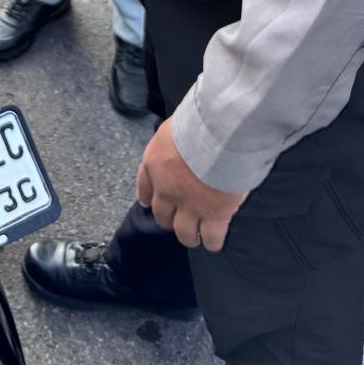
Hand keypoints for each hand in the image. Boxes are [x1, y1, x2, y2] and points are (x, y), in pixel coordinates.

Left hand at [136, 119, 247, 251]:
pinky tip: (213, 242)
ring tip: (195, 236)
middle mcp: (167, 189)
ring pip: (183, 231)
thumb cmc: (198, 122)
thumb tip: (178, 146)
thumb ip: (172, 144)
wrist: (219, 135)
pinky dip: (212, 241)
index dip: (147, 197)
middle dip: (168, 218)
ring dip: (188, 235)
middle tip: (177, 219)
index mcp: (154, 164)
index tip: (148, 203)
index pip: (144, 186)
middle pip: (161, 214)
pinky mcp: (214, 215)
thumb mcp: (173, 128)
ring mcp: (190, 205)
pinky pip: (210, 237)